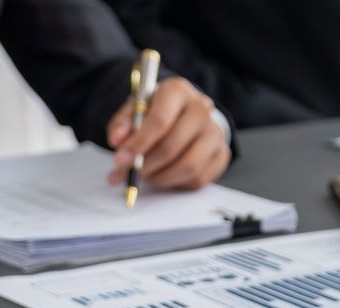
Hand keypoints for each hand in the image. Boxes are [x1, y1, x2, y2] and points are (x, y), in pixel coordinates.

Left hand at [106, 77, 229, 191]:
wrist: (186, 114)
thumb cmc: (157, 112)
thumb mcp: (135, 110)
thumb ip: (122, 124)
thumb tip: (117, 141)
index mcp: (177, 91)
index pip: (160, 120)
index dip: (138, 144)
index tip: (120, 160)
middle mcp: (201, 109)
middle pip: (172, 146)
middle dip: (146, 165)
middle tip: (128, 174)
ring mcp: (215, 132)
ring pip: (188, 166)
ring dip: (161, 177)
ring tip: (146, 176)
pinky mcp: (222, 153)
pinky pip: (199, 178)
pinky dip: (177, 183)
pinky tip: (165, 175)